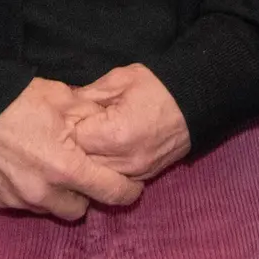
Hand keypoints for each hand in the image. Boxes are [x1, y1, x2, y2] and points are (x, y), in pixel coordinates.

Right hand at [0, 79, 147, 222]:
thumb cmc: (14, 100)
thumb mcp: (61, 98)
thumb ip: (89, 116)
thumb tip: (108, 123)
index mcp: (66, 167)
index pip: (111, 193)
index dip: (127, 191)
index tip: (131, 187)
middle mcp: (44, 192)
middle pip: (80, 210)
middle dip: (84, 194)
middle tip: (80, 173)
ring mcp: (19, 199)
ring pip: (51, 209)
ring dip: (57, 195)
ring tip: (49, 169)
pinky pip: (24, 205)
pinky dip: (30, 192)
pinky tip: (23, 169)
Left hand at [67, 65, 190, 182]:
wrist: (195, 104)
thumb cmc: (158, 88)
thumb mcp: (120, 79)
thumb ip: (88, 94)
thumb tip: (64, 105)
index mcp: (115, 134)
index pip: (74, 140)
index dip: (65, 127)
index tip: (64, 117)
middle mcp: (124, 160)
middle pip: (81, 163)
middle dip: (72, 147)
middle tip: (69, 130)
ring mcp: (135, 173)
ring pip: (95, 176)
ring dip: (86, 161)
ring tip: (85, 141)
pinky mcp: (142, 178)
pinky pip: (112, 179)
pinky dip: (102, 168)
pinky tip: (99, 153)